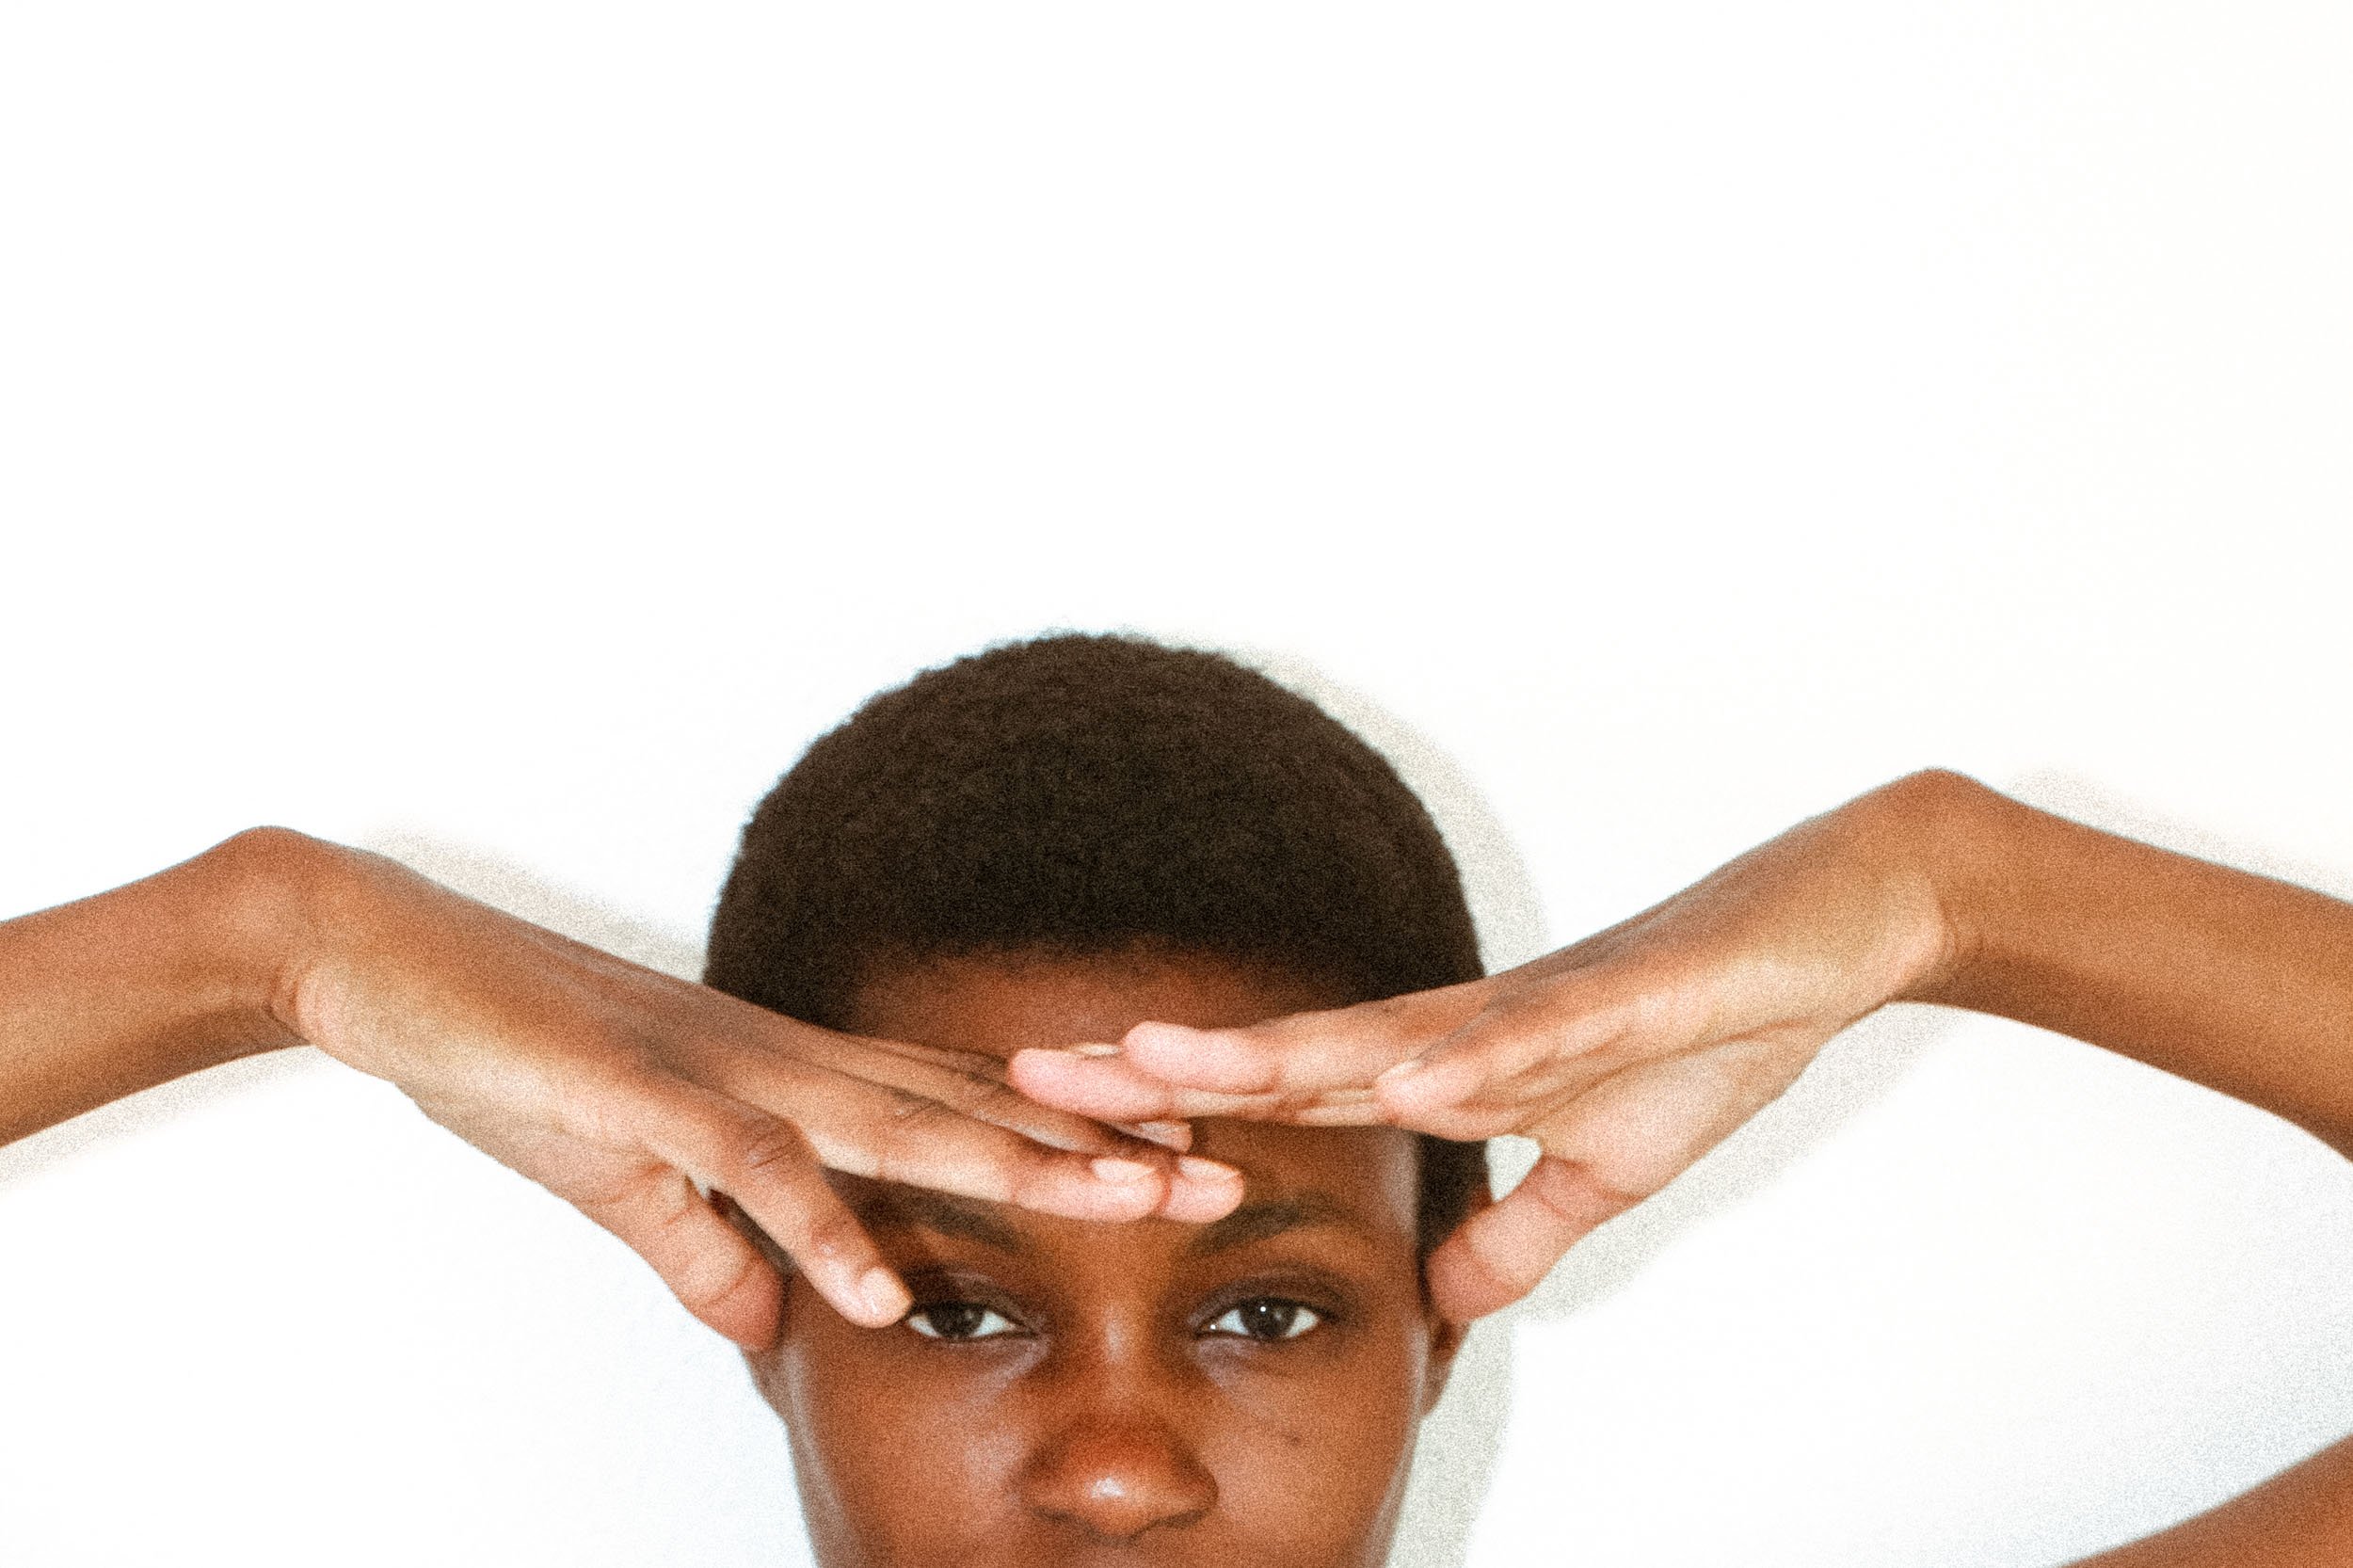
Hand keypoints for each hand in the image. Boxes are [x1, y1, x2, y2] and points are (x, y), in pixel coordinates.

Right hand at [266, 835, 1239, 1347]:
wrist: (391, 964)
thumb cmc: (520, 1060)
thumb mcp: (627, 1183)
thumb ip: (708, 1250)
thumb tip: (771, 1330)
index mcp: (791, 1077)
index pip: (957, 1110)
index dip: (1069, 1139)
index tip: (1176, 1164)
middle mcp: (785, 1062)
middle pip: (970, 1110)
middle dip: (1097, 1144)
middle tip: (1220, 1175)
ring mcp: (724, 1071)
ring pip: (897, 1124)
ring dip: (1014, 1170)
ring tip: (1124, 1207)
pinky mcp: (647, 1095)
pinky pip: (754, 1170)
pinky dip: (824, 1234)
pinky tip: (885, 1301)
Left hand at [1008, 774, 1961, 1322]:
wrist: (1823, 932)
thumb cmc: (1704, 1035)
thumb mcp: (1601, 1169)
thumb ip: (1519, 1230)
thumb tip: (1452, 1304)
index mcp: (1447, 1067)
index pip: (1288, 1095)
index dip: (1177, 1113)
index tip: (1062, 1123)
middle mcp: (1458, 1029)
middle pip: (1285, 1054)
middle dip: (1158, 1073)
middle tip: (1025, 1076)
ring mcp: (1527, 1007)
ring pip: (1371, 1034)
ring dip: (1262, 1054)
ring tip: (1152, 1065)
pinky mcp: (1613, 995)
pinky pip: (1523, 1035)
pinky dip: (1459, 1058)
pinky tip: (1394, 1079)